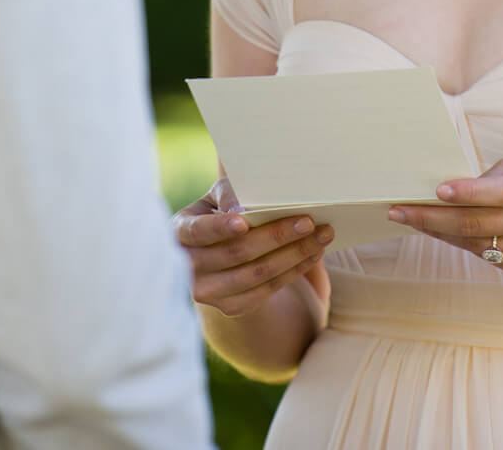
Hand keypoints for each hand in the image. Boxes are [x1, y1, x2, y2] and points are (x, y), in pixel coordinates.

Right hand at [174, 178, 334, 316]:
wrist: (215, 252)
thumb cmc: (219, 212)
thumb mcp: (217, 197)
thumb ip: (229, 195)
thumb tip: (243, 208)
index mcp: (180, 232)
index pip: (198, 231)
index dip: (219, 228)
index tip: (243, 222)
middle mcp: (188, 267)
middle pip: (238, 253)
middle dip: (277, 235)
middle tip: (309, 221)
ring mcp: (208, 292)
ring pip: (257, 274)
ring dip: (294, 254)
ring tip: (322, 236)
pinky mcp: (230, 307)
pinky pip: (267, 290)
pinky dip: (294, 271)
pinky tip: (313, 255)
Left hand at [388, 158, 502, 280]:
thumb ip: (496, 178)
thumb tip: (451, 191)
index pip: (498, 193)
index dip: (465, 193)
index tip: (434, 190)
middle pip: (479, 226)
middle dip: (433, 219)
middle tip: (400, 212)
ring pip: (479, 247)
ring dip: (442, 235)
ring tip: (414, 221)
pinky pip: (491, 259)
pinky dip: (468, 246)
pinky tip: (448, 234)